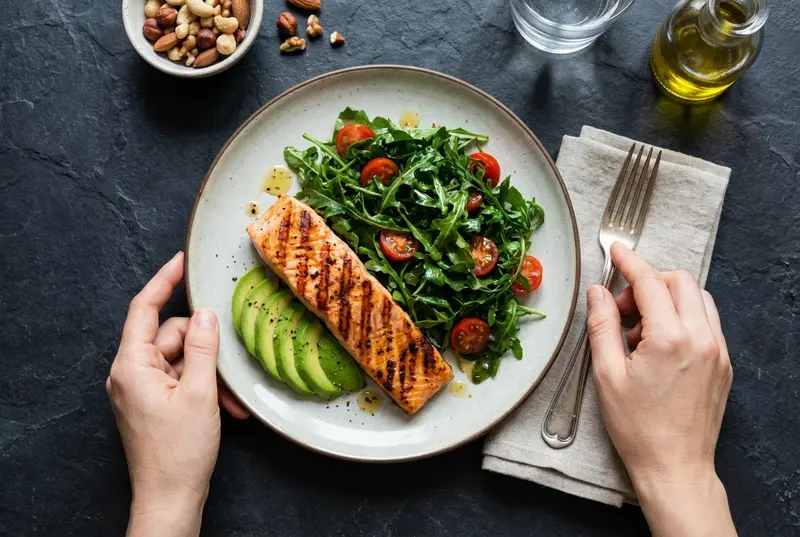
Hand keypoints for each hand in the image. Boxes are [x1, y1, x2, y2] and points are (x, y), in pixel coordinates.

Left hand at [106, 252, 247, 536]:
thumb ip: (203, 347)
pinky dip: (204, 389)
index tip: (182, 261)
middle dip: (204, 348)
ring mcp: (141, 389)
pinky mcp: (153, 403)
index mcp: (131, 365)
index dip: (163, 280)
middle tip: (228, 368)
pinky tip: (226, 409)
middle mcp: (130, 373)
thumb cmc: (179, 453)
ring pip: (182, 359)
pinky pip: (181, 380)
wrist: (170, 498)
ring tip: (230, 401)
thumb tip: (207, 313)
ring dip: (210, 375)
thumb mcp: (200, 393)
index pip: (144, 308)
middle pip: (171, 336)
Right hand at [586, 243, 734, 536]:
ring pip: (697, 298)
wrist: (674, 466)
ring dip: (667, 298)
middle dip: (647, 282)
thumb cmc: (638, 428)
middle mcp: (701, 339)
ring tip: (639, 329)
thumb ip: (602, 326)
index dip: (629, 262)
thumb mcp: (606, 374)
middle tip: (620, 308)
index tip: (616, 252)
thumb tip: (598, 293)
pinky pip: (707, 322)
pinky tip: (658, 343)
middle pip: (679, 282)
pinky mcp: (723, 364)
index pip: (650, 282)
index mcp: (670, 339)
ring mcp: (717, 351)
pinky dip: (683, 317)